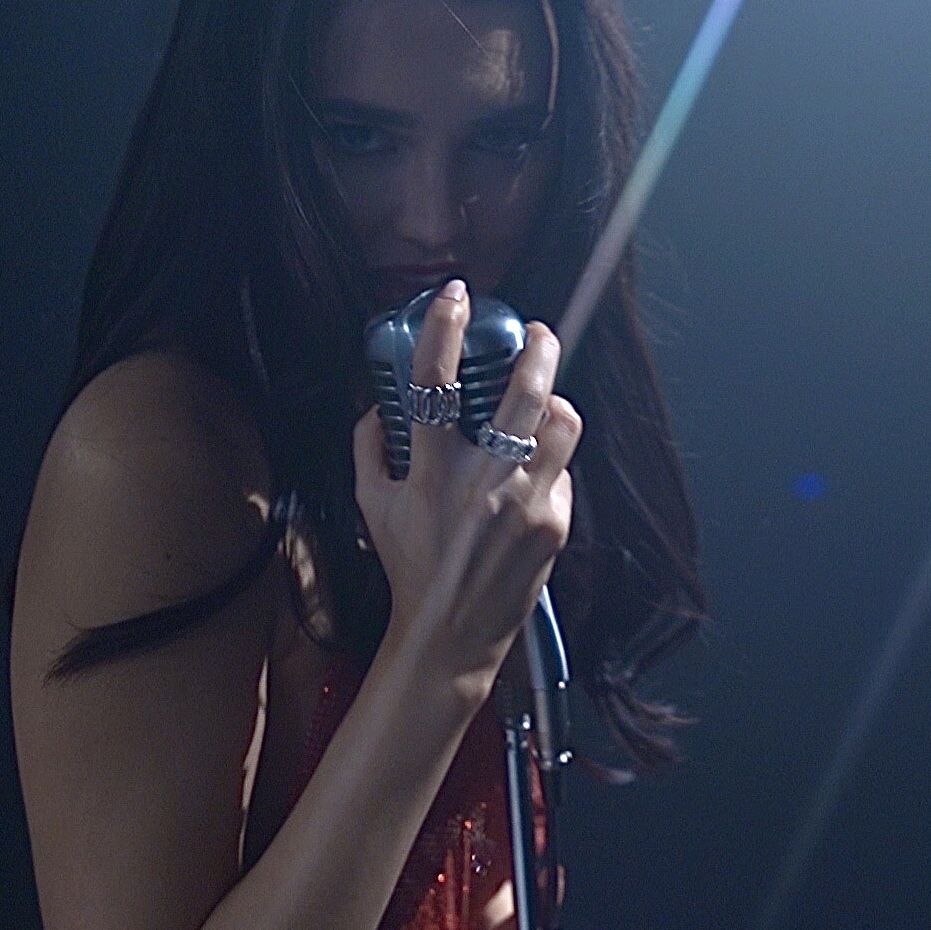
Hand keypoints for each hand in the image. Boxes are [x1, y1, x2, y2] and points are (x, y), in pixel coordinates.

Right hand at [352, 279, 582, 688]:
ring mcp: (525, 503)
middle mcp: (482, 484)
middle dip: (538, 350)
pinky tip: (533, 475)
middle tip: (538, 334)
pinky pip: (562, 471)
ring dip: (556, 403)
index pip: (436, 382)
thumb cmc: (410, 567)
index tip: (455, 296)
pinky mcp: (555, 524)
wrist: (451, 633)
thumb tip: (380, 401)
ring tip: (546, 399)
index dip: (445, 328)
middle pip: (525, 394)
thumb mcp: (370, 505)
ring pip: (561, 425)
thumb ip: (368, 446)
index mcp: (431, 473)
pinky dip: (549, 464)